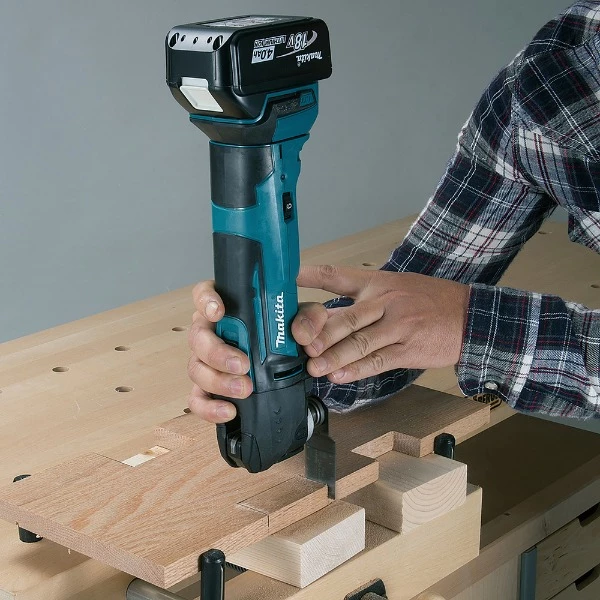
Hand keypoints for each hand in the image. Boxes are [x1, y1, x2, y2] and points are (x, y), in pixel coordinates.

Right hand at [187, 280, 327, 422]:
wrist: (288, 362)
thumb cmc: (285, 334)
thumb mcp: (302, 320)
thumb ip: (309, 318)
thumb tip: (302, 333)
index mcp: (228, 308)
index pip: (205, 294)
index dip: (206, 301)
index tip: (219, 312)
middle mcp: (211, 332)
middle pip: (198, 336)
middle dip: (218, 352)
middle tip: (243, 364)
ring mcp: (207, 361)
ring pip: (196, 368)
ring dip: (218, 380)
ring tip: (244, 389)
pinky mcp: (208, 388)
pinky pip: (199, 399)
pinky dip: (210, 407)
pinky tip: (229, 411)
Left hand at [294, 265, 469, 383]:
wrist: (468, 316)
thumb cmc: (427, 301)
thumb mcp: (395, 287)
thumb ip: (362, 299)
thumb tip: (326, 317)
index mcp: (378, 283)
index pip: (339, 275)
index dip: (313, 275)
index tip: (290, 277)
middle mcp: (386, 302)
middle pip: (348, 317)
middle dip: (322, 333)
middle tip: (302, 345)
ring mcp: (399, 327)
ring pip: (361, 342)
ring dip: (335, 357)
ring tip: (314, 368)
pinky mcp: (409, 349)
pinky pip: (379, 361)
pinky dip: (358, 370)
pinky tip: (340, 376)